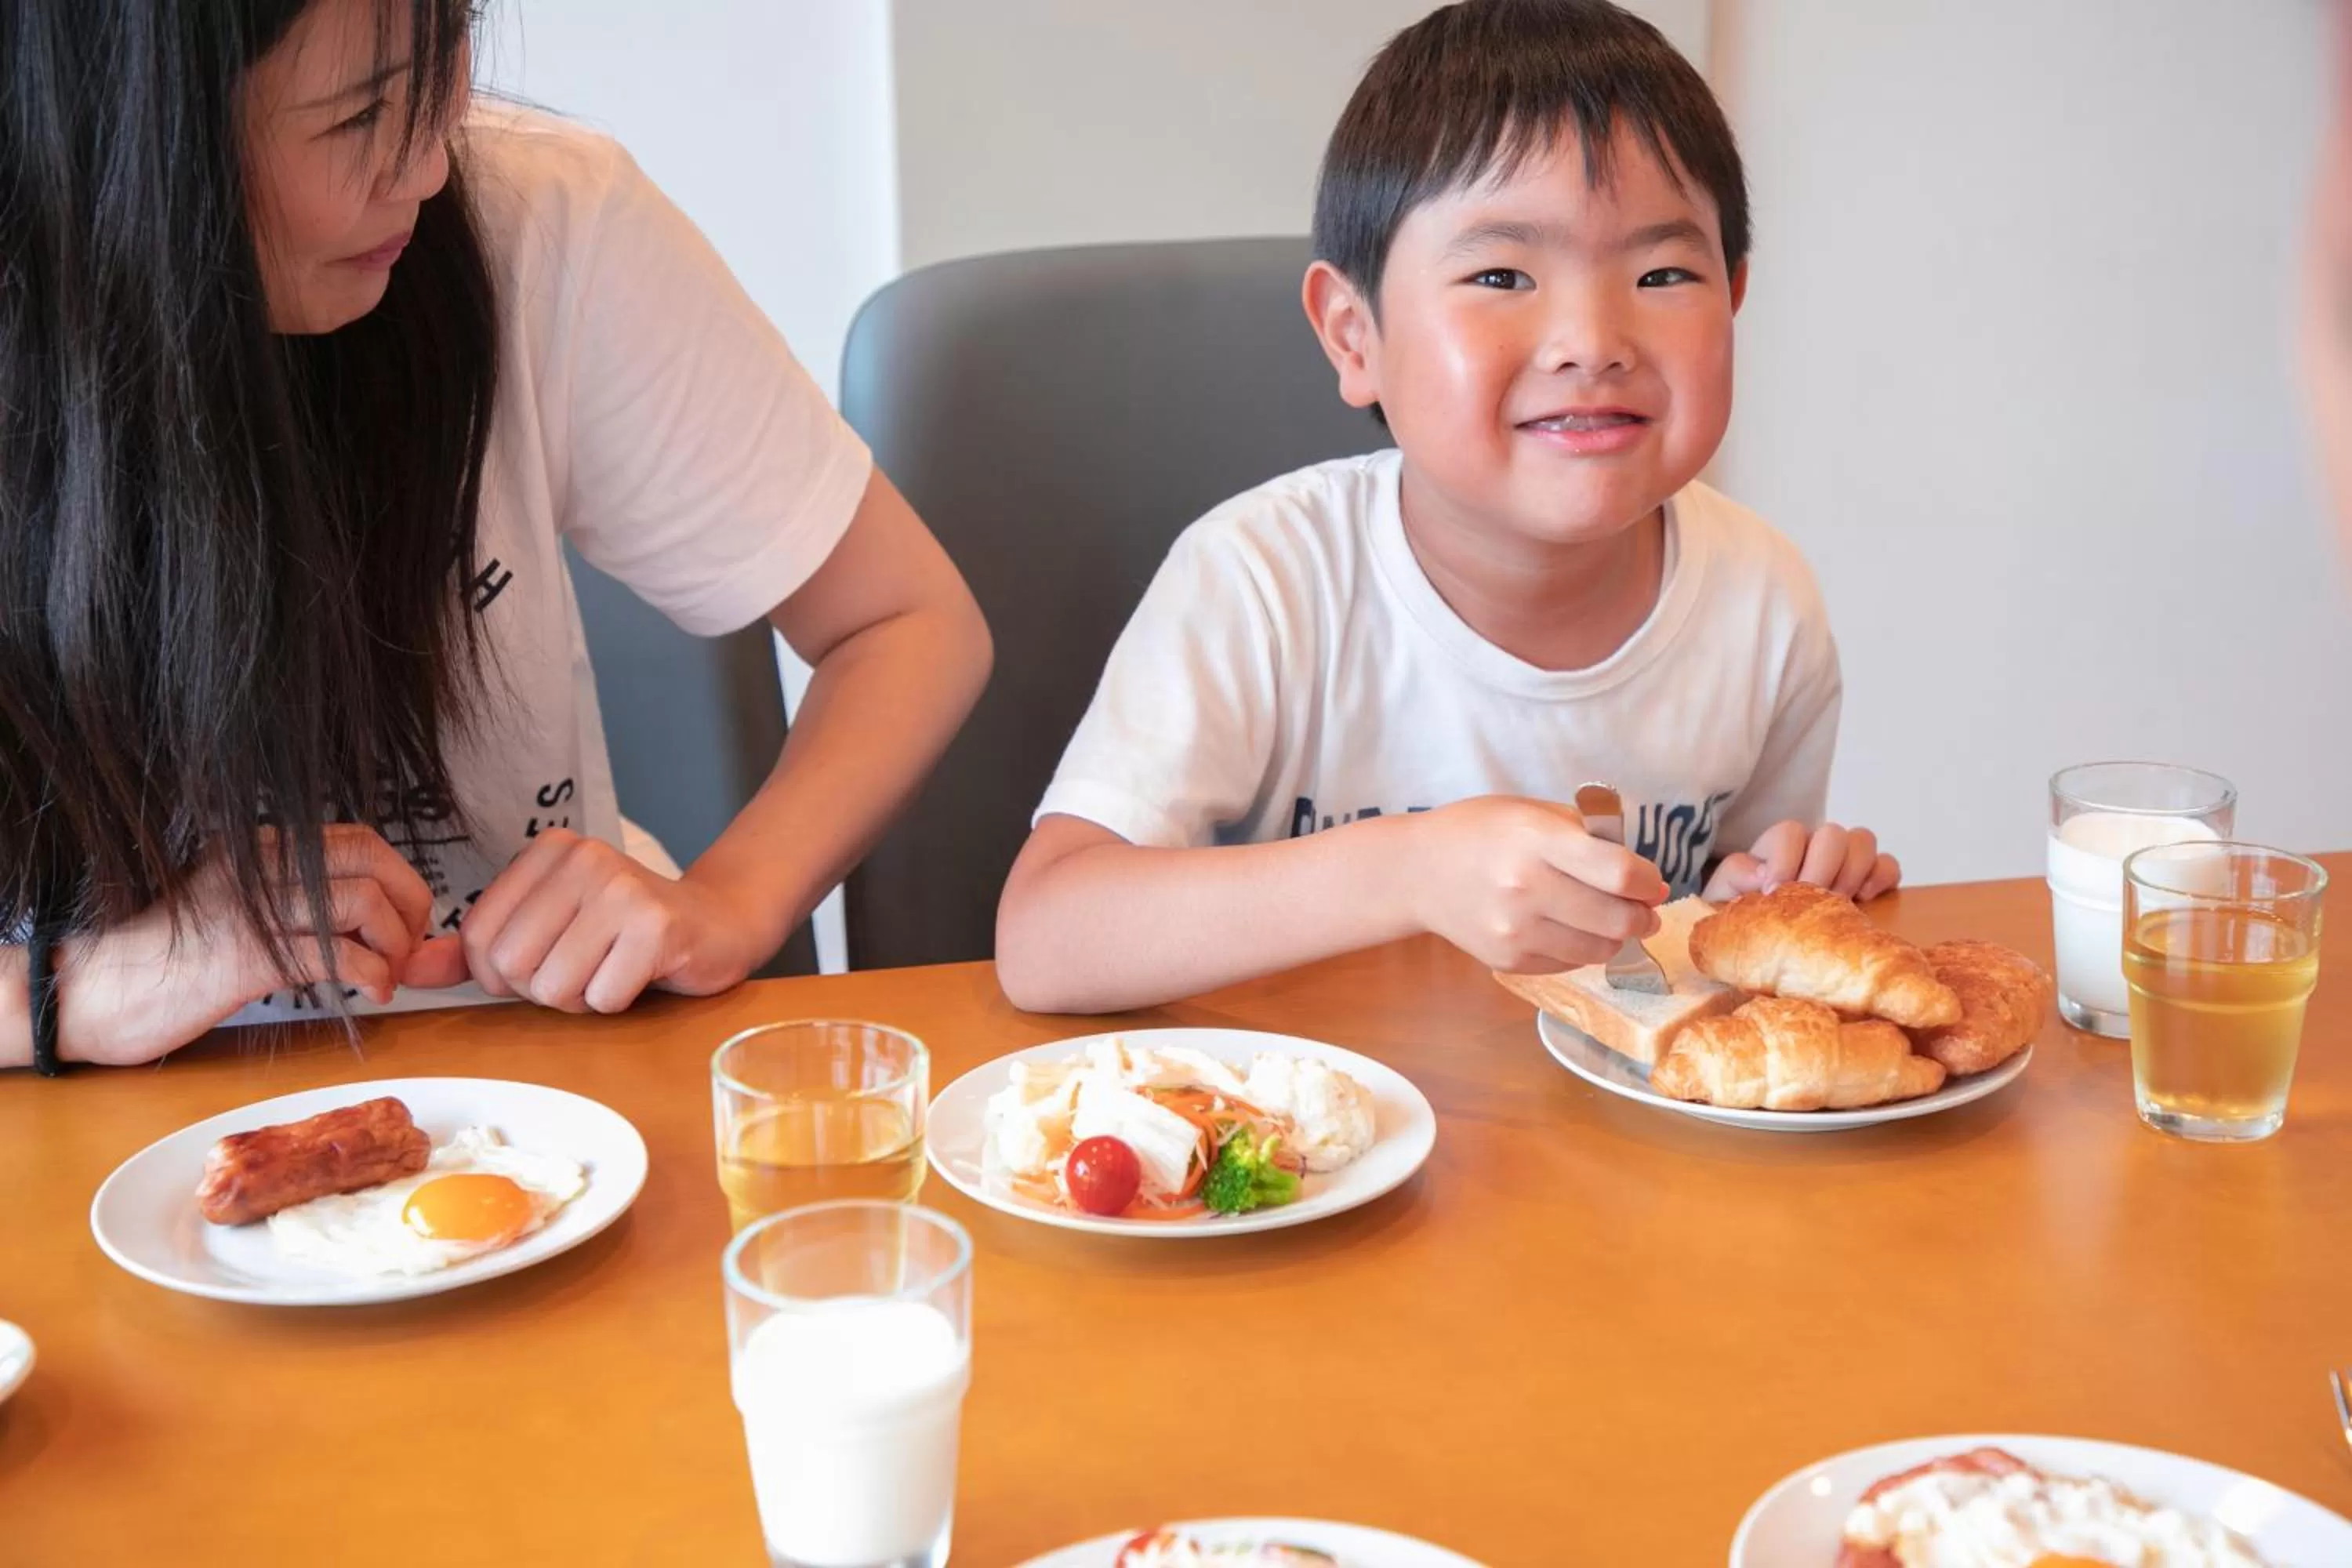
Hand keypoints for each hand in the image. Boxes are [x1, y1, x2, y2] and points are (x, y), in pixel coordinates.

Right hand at [55, 825, 440, 1065]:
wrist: (90, 992)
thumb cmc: (169, 960)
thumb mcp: (242, 911)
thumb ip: (304, 905)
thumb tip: (384, 919)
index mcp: (260, 849)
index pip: (361, 842)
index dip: (402, 882)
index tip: (407, 923)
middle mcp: (258, 864)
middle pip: (374, 860)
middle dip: (410, 907)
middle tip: (405, 949)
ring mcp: (251, 906)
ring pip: (363, 900)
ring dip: (393, 944)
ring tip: (385, 974)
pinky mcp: (243, 955)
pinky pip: (335, 954)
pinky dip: (371, 975)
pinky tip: (370, 993)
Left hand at [412, 829, 765, 1012]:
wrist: (718, 923)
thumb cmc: (624, 933)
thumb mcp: (547, 927)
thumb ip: (478, 949)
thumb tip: (407, 970)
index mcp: (548, 851)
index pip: (478, 937)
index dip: (504, 974)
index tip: (547, 960)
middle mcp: (583, 858)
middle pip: (512, 965)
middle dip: (543, 989)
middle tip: (585, 969)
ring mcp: (622, 889)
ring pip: (554, 988)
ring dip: (582, 998)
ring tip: (612, 969)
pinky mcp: (657, 926)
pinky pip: (602, 999)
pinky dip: (617, 1002)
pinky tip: (640, 974)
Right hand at [1398, 796, 1666, 972]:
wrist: (1418, 871)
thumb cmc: (1480, 832)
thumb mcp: (1532, 811)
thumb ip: (1587, 836)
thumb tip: (1644, 879)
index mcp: (1537, 841)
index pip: (1619, 873)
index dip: (1649, 882)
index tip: (1652, 883)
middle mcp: (1526, 888)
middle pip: (1617, 918)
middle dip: (1644, 915)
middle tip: (1645, 909)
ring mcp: (1515, 931)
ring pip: (1599, 949)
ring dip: (1617, 936)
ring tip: (1611, 920)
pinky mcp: (1507, 960)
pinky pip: (1569, 963)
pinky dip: (1581, 949)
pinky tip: (1570, 929)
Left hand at [1704, 819, 1900, 902]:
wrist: (1758, 941)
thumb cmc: (1740, 917)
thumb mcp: (1723, 897)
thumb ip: (1736, 877)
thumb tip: (1763, 875)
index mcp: (1776, 848)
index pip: (1789, 833)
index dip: (1785, 860)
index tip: (1774, 893)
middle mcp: (1812, 847)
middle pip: (1832, 834)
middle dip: (1823, 868)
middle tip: (1814, 899)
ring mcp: (1843, 861)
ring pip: (1862, 841)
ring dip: (1853, 871)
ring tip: (1839, 902)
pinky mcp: (1868, 880)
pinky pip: (1887, 865)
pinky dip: (1882, 877)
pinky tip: (1865, 899)